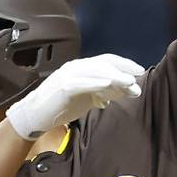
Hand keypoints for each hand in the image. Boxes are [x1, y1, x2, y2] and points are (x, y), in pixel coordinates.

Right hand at [5, 54, 144, 140]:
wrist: (36, 115)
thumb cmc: (62, 106)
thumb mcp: (87, 98)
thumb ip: (105, 93)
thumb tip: (126, 91)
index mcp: (83, 69)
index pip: (107, 62)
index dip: (124, 64)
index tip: (140, 71)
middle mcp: (77, 68)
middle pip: (104, 63)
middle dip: (123, 70)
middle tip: (138, 78)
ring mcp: (69, 76)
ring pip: (95, 71)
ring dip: (114, 76)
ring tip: (128, 81)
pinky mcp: (63, 87)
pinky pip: (81, 83)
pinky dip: (94, 82)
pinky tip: (107, 84)